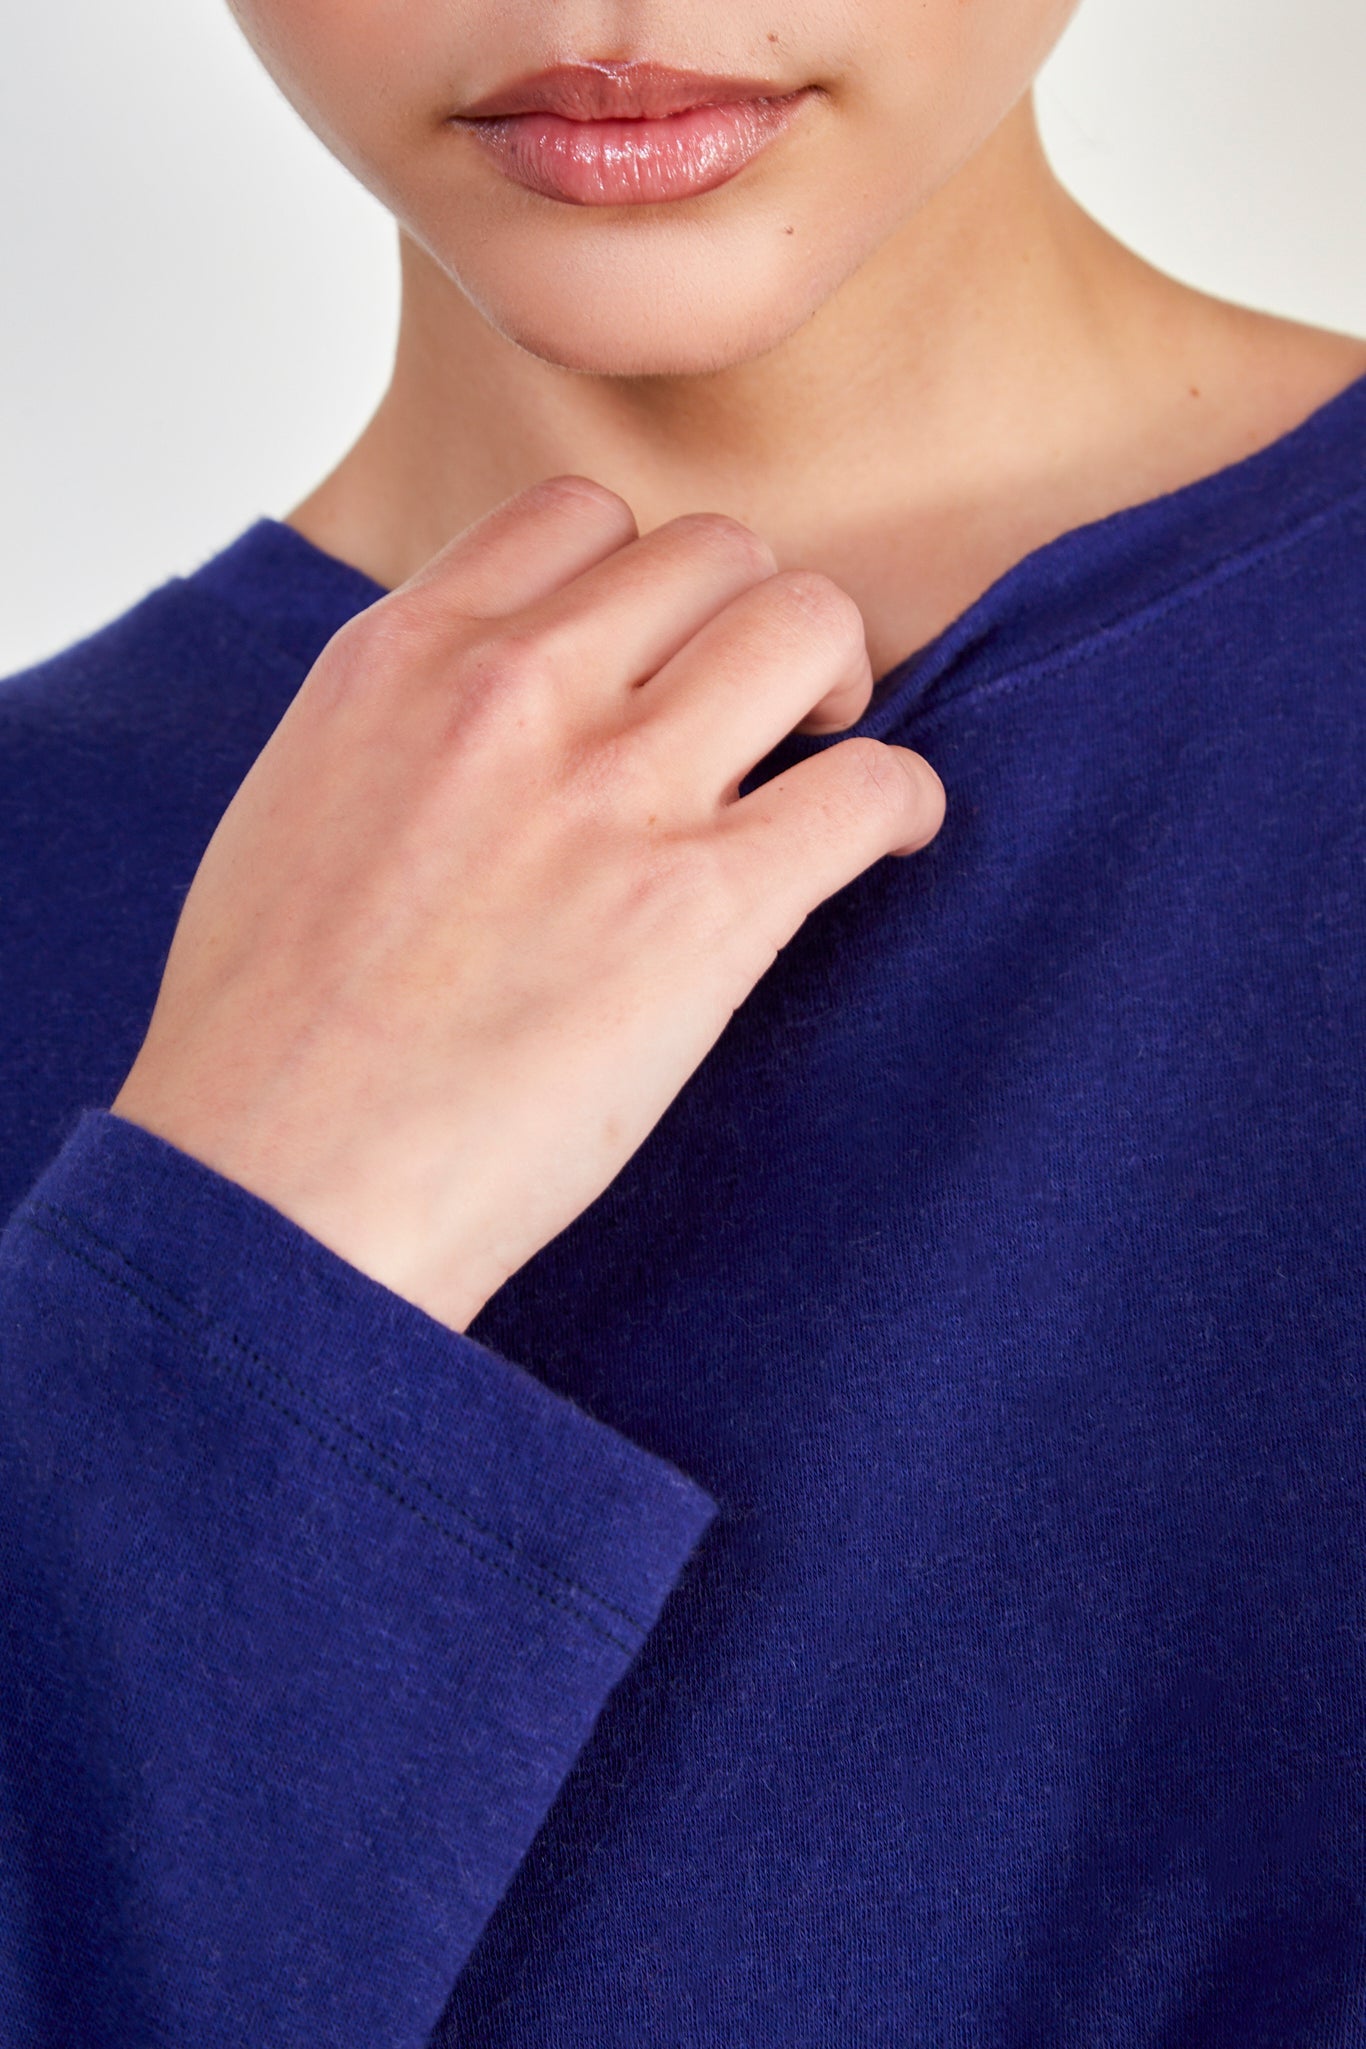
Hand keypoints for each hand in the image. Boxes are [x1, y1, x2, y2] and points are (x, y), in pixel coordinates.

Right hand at [113, 479, 944, 1330]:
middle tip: (763, 708)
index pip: (577, 516)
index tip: (665, 648)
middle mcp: (515, 690)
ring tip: (827, 752)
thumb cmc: (267, 1035)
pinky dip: (900, 801)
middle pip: (713, 551)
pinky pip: (869, 785)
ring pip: (805, 622)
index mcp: (403, 655)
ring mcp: (614, 789)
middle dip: (751, 617)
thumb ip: (406, 725)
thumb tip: (494, 718)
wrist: (278, 1184)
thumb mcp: (298, 804)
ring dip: (838, 678)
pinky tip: (884, 840)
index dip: (648, 575)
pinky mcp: (704, 905)